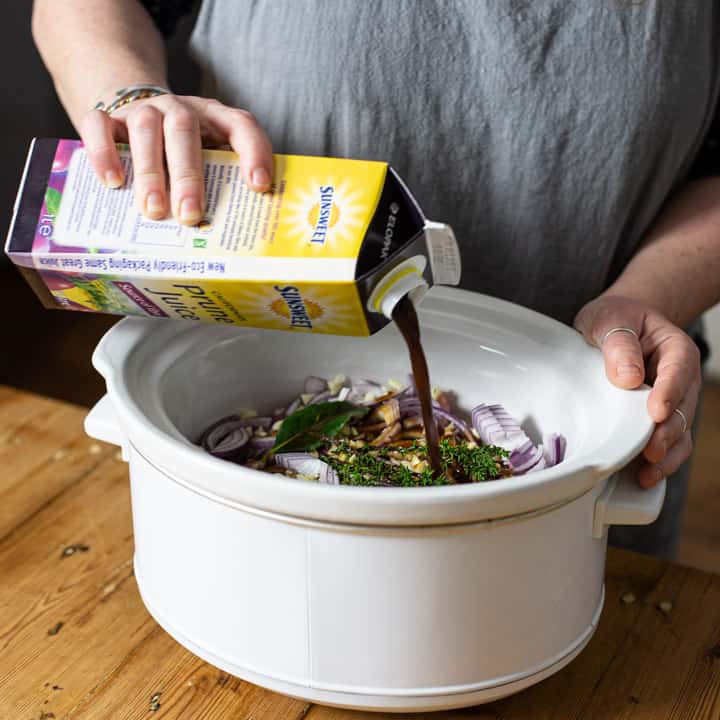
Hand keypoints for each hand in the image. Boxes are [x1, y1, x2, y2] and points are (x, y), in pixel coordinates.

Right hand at [80, 94, 272, 224]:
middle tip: (190, 216)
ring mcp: (143, 110)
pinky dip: (103, 153)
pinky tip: (113, 183)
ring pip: (144, 128)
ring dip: (150, 172)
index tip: (259, 186)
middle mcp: (180, 109)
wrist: (141, 119)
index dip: (254, 153)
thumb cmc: (187, 153)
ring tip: (154, 211)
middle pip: (184, 129)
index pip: (241, 125)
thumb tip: (236, 231)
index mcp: (216, 119)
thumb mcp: (212, 161)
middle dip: (188, 176)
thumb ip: (226, 184)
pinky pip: (98, 124)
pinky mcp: (109, 118)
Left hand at [574, 294, 700, 487]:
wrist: (616, 324)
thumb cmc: (615, 319)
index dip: (668, 393)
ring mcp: (671, 402)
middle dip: (667, 433)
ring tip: (648, 473)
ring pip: (679, 433)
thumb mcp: (610, 319)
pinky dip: (658, 461)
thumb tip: (627, 377)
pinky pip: (665, 443)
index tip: (656, 413)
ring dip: (666, 455)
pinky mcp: (656, 420)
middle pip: (682, 409)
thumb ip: (619, 344)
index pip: (678, 371)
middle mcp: (680, 379)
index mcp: (674, 349)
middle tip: (649, 451)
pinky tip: (644, 477)